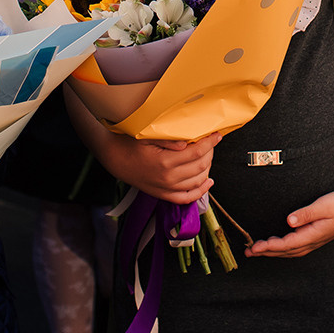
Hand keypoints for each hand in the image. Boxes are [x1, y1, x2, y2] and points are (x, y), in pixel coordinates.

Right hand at [101, 132, 218, 204]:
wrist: (115, 159)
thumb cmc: (130, 144)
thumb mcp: (147, 136)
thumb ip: (168, 140)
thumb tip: (188, 144)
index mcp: (165, 162)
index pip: (197, 152)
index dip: (210, 142)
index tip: (217, 135)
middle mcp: (168, 178)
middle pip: (200, 166)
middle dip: (211, 152)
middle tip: (212, 142)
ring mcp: (166, 189)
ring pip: (197, 181)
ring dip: (208, 168)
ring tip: (210, 156)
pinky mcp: (163, 194)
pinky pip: (187, 198)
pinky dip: (200, 192)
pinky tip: (208, 182)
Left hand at [249, 187, 333, 257]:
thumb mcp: (324, 205)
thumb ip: (306, 213)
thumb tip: (289, 221)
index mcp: (313, 235)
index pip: (287, 244)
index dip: (270, 246)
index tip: (255, 246)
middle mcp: (313, 241)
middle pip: (286, 251)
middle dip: (267, 252)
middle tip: (248, 251)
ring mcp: (314, 241)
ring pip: (290, 251)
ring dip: (273, 251)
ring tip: (257, 250)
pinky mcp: (315, 237)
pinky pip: (295, 247)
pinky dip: (283, 248)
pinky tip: (276, 245)